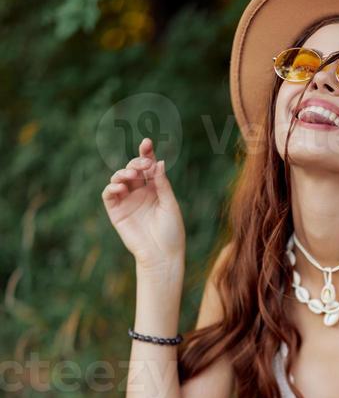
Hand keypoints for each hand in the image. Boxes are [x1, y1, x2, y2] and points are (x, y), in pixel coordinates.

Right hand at [101, 137, 184, 273]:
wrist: (162, 255)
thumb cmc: (171, 231)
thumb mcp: (170, 204)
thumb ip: (162, 184)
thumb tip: (158, 162)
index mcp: (155, 189)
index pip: (148, 167)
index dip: (146, 153)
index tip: (147, 143)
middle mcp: (139, 193)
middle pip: (132, 169)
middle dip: (136, 163)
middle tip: (143, 166)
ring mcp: (127, 201)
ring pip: (119, 178)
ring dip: (123, 173)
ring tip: (132, 176)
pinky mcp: (116, 212)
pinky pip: (109, 194)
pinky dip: (112, 187)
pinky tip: (120, 186)